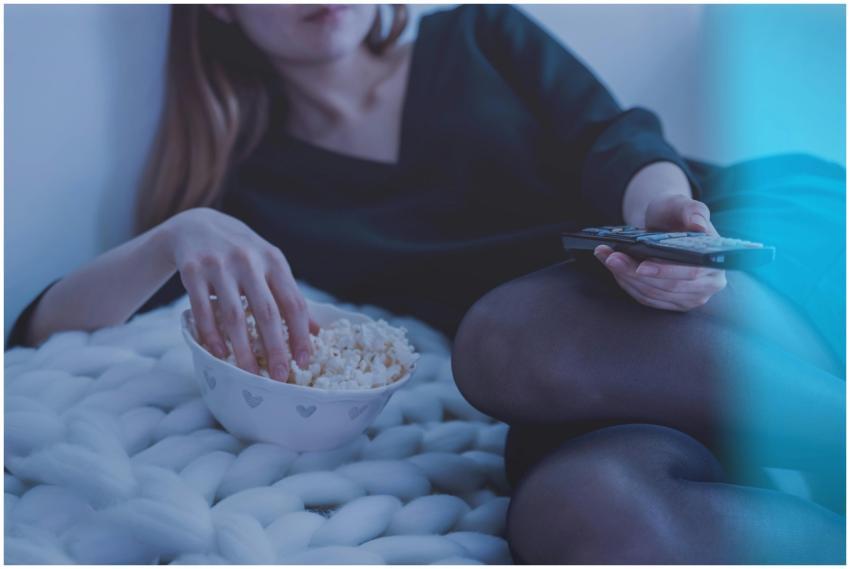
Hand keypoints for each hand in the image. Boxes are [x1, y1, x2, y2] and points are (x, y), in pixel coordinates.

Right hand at [162, 208, 316, 379]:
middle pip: (267, 313)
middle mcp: (249, 261)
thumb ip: (289, 294)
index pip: (294, 303)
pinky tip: (219, 354)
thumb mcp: (268, 264)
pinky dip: (211, 335)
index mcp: (274, 261)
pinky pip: (203, 310)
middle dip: (276, 348)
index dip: (301, 334)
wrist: (196, 225)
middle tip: (278, 377)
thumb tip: (315, 331)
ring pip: (234, 315)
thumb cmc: (241, 252)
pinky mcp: (192, 271)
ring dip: (242, 349)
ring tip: (249, 374)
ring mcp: (219, 265)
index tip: (304, 361)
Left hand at [594, 194, 726, 311]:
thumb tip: (699, 226)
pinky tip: (613, 267)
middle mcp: (708, 285)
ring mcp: (689, 297)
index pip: (691, 273)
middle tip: (612, 257)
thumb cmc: (676, 214)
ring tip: (607, 257)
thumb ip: (694, 211)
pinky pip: (645, 297)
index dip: (664, 272)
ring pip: (651, 294)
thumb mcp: (683, 205)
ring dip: (625, 277)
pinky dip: (626, 282)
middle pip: (666, 286)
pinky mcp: (671, 302)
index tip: (640, 266)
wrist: (665, 224)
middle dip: (634, 272)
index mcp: (715, 262)